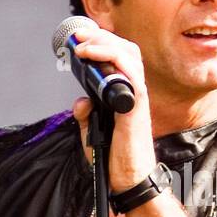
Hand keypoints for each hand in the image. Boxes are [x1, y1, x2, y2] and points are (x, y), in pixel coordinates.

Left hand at [69, 28, 156, 192]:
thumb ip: (87, 116)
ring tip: (82, 45)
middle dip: (101, 37)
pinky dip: (114, 57)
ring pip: (129, 55)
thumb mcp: (94, 133)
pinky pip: (131, 72)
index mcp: (124, 94)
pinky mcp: (138, 104)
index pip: (119, 58)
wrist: (128, 179)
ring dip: (104, 43)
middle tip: (78, 36)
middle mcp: (133, 91)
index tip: (79, 39)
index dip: (101, 43)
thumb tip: (80, 102)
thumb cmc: (116, 158)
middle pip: (126, 49)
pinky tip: (93, 55)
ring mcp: (138, 96)